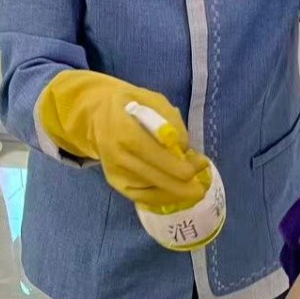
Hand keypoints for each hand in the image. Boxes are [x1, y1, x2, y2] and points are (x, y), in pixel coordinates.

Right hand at [38, 70, 208, 209]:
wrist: (96, 115)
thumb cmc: (129, 104)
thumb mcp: (152, 100)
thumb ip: (171, 121)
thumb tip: (184, 148)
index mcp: (125, 132)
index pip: (159, 157)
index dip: (184, 166)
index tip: (202, 162)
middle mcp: (118, 156)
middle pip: (159, 180)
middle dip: (186, 185)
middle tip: (203, 185)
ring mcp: (116, 173)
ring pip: (152, 193)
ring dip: (176, 193)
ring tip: (194, 190)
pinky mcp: (116, 183)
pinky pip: (143, 198)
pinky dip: (162, 198)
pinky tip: (177, 193)